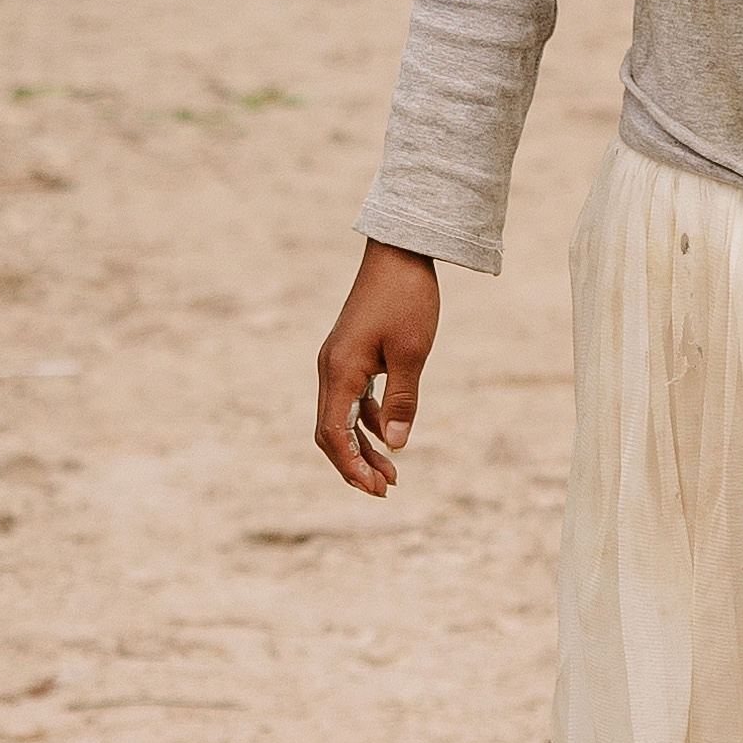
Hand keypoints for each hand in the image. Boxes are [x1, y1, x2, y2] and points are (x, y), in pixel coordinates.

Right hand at [311, 244, 437, 496]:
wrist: (399, 253)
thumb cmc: (407, 299)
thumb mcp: (411, 353)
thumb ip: (402, 401)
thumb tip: (397, 446)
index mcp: (340, 371)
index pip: (334, 434)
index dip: (352, 467)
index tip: (378, 489)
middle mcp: (330, 369)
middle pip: (331, 432)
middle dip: (354, 464)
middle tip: (386, 490)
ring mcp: (338, 361)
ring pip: (340, 418)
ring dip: (362, 446)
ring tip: (391, 472)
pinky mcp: (350, 354)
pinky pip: (351, 399)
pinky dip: (366, 422)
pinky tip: (389, 434)